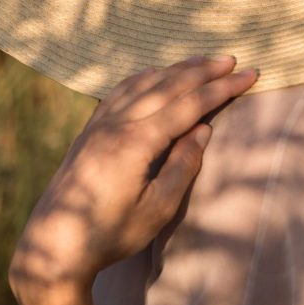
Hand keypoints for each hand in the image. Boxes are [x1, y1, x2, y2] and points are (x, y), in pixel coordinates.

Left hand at [8, 55, 258, 298]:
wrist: (54, 244)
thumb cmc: (110, 234)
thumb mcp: (156, 209)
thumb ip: (182, 166)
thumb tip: (203, 129)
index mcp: (137, 142)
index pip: (189, 105)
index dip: (221, 88)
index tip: (249, 74)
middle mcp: (117, 124)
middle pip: (168, 86)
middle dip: (202, 71)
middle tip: (231, 59)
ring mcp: (99, 125)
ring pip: (143, 84)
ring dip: (175, 69)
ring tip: (201, 60)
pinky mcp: (89, 131)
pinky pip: (119, 92)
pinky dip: (142, 77)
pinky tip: (152, 73)